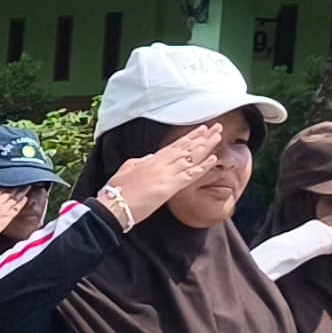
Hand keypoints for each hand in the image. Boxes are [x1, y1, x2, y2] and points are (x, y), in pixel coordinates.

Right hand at [0, 184, 23, 247]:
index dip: (5, 187)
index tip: (9, 185)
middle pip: (8, 192)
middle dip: (15, 187)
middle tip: (22, 182)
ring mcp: (3, 210)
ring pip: (14, 198)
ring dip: (21, 192)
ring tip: (27, 187)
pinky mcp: (7, 218)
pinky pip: (17, 208)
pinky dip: (22, 202)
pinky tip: (25, 198)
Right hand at [106, 121, 227, 227]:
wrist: (113, 205)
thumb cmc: (117, 191)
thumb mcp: (127, 170)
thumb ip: (139, 162)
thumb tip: (149, 157)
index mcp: (150, 160)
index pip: (174, 146)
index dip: (189, 137)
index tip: (200, 130)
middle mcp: (161, 163)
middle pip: (186, 148)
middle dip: (202, 137)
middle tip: (216, 128)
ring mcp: (166, 174)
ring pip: (191, 157)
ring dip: (206, 147)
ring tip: (218, 137)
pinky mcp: (170, 186)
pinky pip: (190, 175)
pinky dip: (203, 167)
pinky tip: (213, 160)